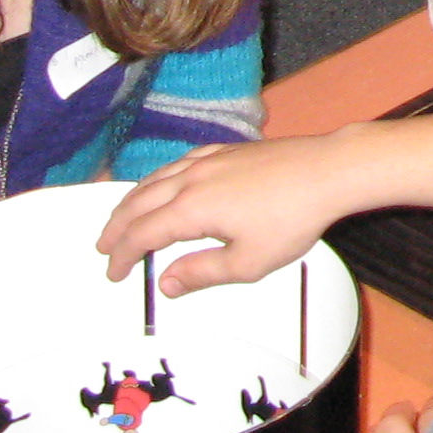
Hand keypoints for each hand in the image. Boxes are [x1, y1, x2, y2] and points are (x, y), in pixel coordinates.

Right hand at [100, 139, 354, 295]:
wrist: (328, 171)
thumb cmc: (293, 218)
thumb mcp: (248, 262)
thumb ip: (201, 273)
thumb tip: (166, 283)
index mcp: (192, 208)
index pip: (142, 234)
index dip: (122, 256)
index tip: (113, 272)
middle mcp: (193, 178)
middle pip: (139, 202)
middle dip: (117, 227)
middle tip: (104, 247)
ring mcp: (210, 159)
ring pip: (156, 178)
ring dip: (133, 200)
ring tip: (123, 217)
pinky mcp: (229, 149)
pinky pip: (180, 162)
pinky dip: (160, 177)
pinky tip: (165, 182)